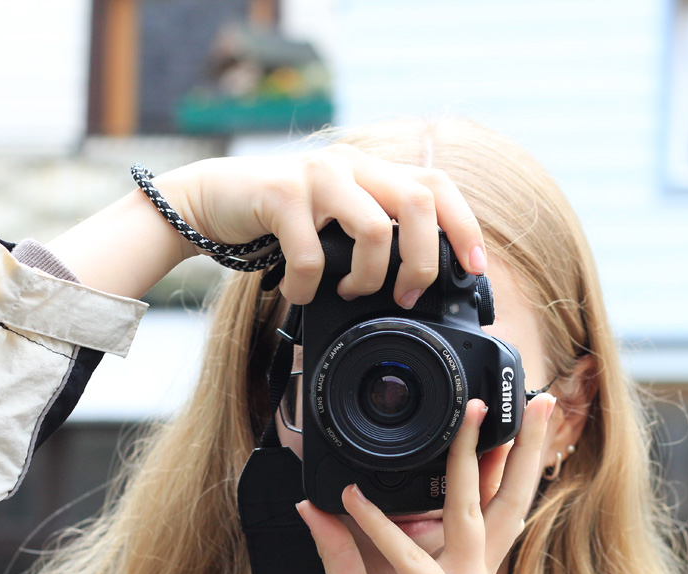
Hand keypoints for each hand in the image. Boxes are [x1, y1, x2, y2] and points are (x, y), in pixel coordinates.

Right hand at [156, 144, 488, 305]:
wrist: (212, 202)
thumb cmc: (280, 221)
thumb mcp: (335, 222)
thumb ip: (374, 235)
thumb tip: (419, 286)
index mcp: (372, 170)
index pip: (437, 184)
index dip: (464, 226)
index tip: (475, 269)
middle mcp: (351, 163)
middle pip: (418, 202)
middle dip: (423, 261)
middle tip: (407, 295)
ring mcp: (317, 175)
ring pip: (373, 230)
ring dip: (369, 278)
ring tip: (350, 294)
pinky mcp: (281, 194)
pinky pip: (312, 254)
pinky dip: (311, 288)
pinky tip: (301, 294)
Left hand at [296, 394, 556, 573]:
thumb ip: (340, 551)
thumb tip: (318, 507)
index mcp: (459, 573)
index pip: (488, 509)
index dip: (498, 467)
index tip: (502, 424)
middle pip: (509, 502)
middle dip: (525, 451)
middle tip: (535, 403)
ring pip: (477, 514)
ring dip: (472, 461)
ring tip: (471, 416)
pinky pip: (412, 558)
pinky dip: (379, 528)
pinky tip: (354, 501)